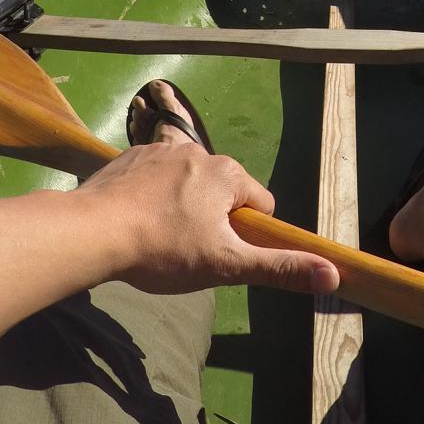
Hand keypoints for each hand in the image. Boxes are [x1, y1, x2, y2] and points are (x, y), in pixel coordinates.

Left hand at [74, 136, 339, 295]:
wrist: (91, 231)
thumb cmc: (164, 249)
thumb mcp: (226, 266)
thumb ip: (278, 268)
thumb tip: (332, 275)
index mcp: (228, 173)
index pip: (259, 205)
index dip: (246, 235)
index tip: (219, 254)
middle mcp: (200, 150)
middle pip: (223, 192)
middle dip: (213, 220)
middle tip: (186, 251)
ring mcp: (161, 149)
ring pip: (188, 183)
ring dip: (182, 206)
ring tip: (156, 237)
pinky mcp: (129, 156)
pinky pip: (155, 177)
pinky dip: (151, 196)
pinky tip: (133, 221)